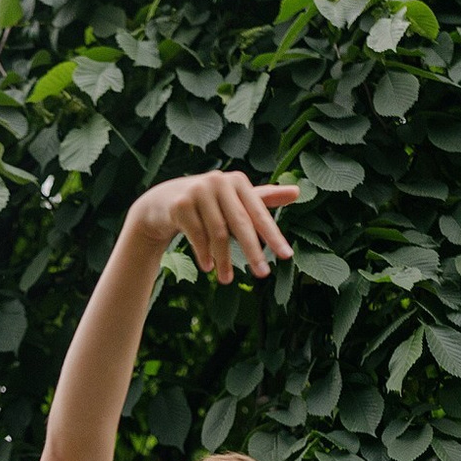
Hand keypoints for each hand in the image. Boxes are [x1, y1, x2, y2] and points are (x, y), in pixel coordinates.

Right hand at [127, 170, 297, 283]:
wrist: (163, 202)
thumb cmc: (208, 202)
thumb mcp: (235, 199)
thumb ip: (264, 198)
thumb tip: (298, 191)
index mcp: (237, 181)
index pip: (259, 213)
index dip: (273, 235)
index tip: (287, 256)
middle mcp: (218, 181)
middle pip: (240, 223)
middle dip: (253, 251)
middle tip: (263, 274)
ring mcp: (197, 191)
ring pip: (218, 233)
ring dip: (224, 260)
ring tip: (227, 279)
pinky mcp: (179, 205)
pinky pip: (197, 236)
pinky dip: (204, 254)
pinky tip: (208, 267)